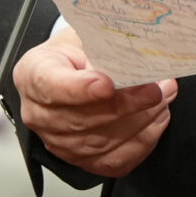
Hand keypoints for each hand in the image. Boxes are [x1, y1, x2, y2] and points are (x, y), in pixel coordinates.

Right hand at [14, 24, 174, 177]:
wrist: (70, 72)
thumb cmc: (76, 52)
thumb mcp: (83, 35)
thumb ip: (102, 46)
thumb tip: (138, 54)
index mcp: (33, 75)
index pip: (51, 86)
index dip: (80, 89)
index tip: (107, 84)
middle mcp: (38, 114)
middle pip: (82, 119)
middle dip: (126, 105)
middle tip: (156, 89)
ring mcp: (58, 142)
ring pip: (101, 142)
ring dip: (140, 122)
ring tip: (162, 99)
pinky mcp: (81, 161)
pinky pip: (114, 161)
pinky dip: (141, 142)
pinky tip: (156, 120)